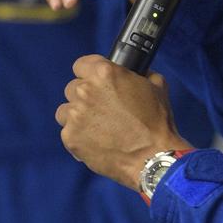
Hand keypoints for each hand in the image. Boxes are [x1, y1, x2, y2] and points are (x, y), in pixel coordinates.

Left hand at [56, 55, 186, 189]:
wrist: (152, 157)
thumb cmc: (156, 123)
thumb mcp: (156, 86)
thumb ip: (140, 74)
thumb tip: (133, 73)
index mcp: (104, 73)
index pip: (81, 65)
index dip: (89, 73)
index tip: (95, 83)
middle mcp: (85, 91)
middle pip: (73, 88)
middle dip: (85, 97)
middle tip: (102, 109)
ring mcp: (75, 115)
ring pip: (66, 110)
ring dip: (77, 116)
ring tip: (96, 127)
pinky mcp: (70, 137)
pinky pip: (67, 132)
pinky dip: (79, 136)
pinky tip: (96, 142)